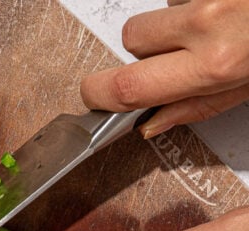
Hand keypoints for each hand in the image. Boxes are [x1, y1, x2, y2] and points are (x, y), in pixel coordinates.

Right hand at [80, 0, 248, 137]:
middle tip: (172, 59)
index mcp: (214, 64)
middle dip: (143, 51)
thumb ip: (198, 107)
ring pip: (158, 12)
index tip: (93, 98)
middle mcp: (206, 21)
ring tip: (208, 31)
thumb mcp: (247, 89)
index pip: (130, 85)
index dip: (99, 94)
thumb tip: (153, 122)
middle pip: (132, 37)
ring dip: (172, 24)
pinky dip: (194, 4)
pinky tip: (219, 10)